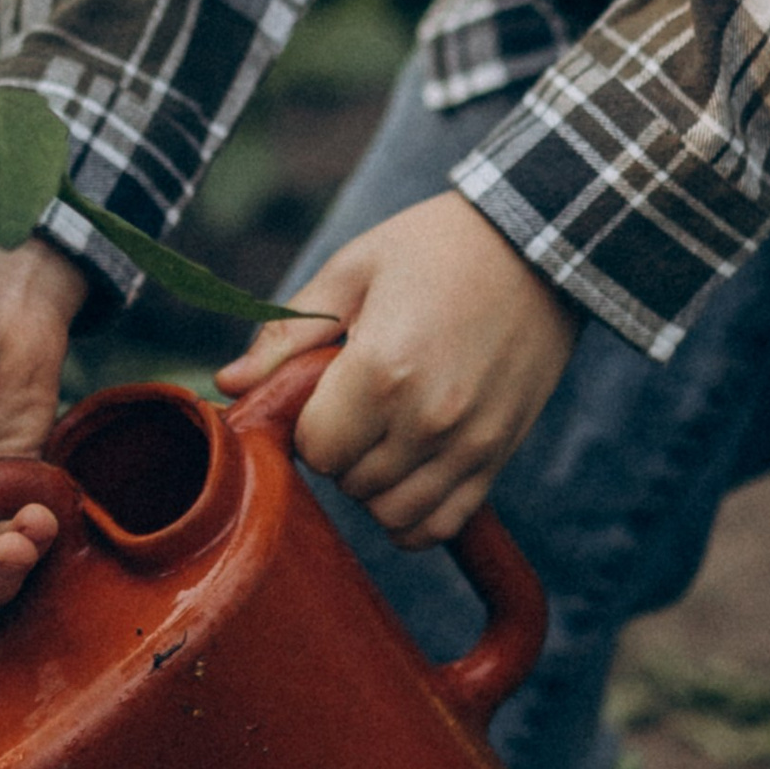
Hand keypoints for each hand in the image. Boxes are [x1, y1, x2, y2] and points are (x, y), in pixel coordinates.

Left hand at [219, 189, 577, 546]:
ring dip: (374, 485)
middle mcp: (427, 418)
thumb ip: (287, 334)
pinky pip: (442, 524)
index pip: (315, 448)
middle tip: (355, 404)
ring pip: (392, 515)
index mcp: (381, 369)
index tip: (324, 390)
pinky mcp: (499, 454)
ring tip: (383, 435)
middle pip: (350, 483)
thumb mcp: (353, 269)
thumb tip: (228, 384)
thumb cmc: (437, 247)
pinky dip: (415, 515)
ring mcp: (469, 443)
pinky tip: (408, 472)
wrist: (540, 244)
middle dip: (339, 450)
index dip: (308, 422)